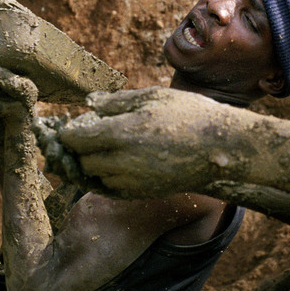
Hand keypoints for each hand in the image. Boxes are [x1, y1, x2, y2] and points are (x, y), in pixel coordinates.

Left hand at [56, 87, 259, 197]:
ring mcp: (130, 182)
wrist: (221, 149)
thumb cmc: (189, 115)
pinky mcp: (140, 193)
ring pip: (91, 176)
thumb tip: (87, 104)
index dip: (67, 129)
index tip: (74, 121)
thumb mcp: (152, 97)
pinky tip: (114, 163)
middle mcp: (120, 162)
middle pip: (79, 159)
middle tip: (84, 133)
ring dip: (89, 163)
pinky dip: (104, 177)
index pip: (72, 138)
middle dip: (76, 148)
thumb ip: (115, 102)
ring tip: (101, 146)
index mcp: (120, 133)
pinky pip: (109, 189)